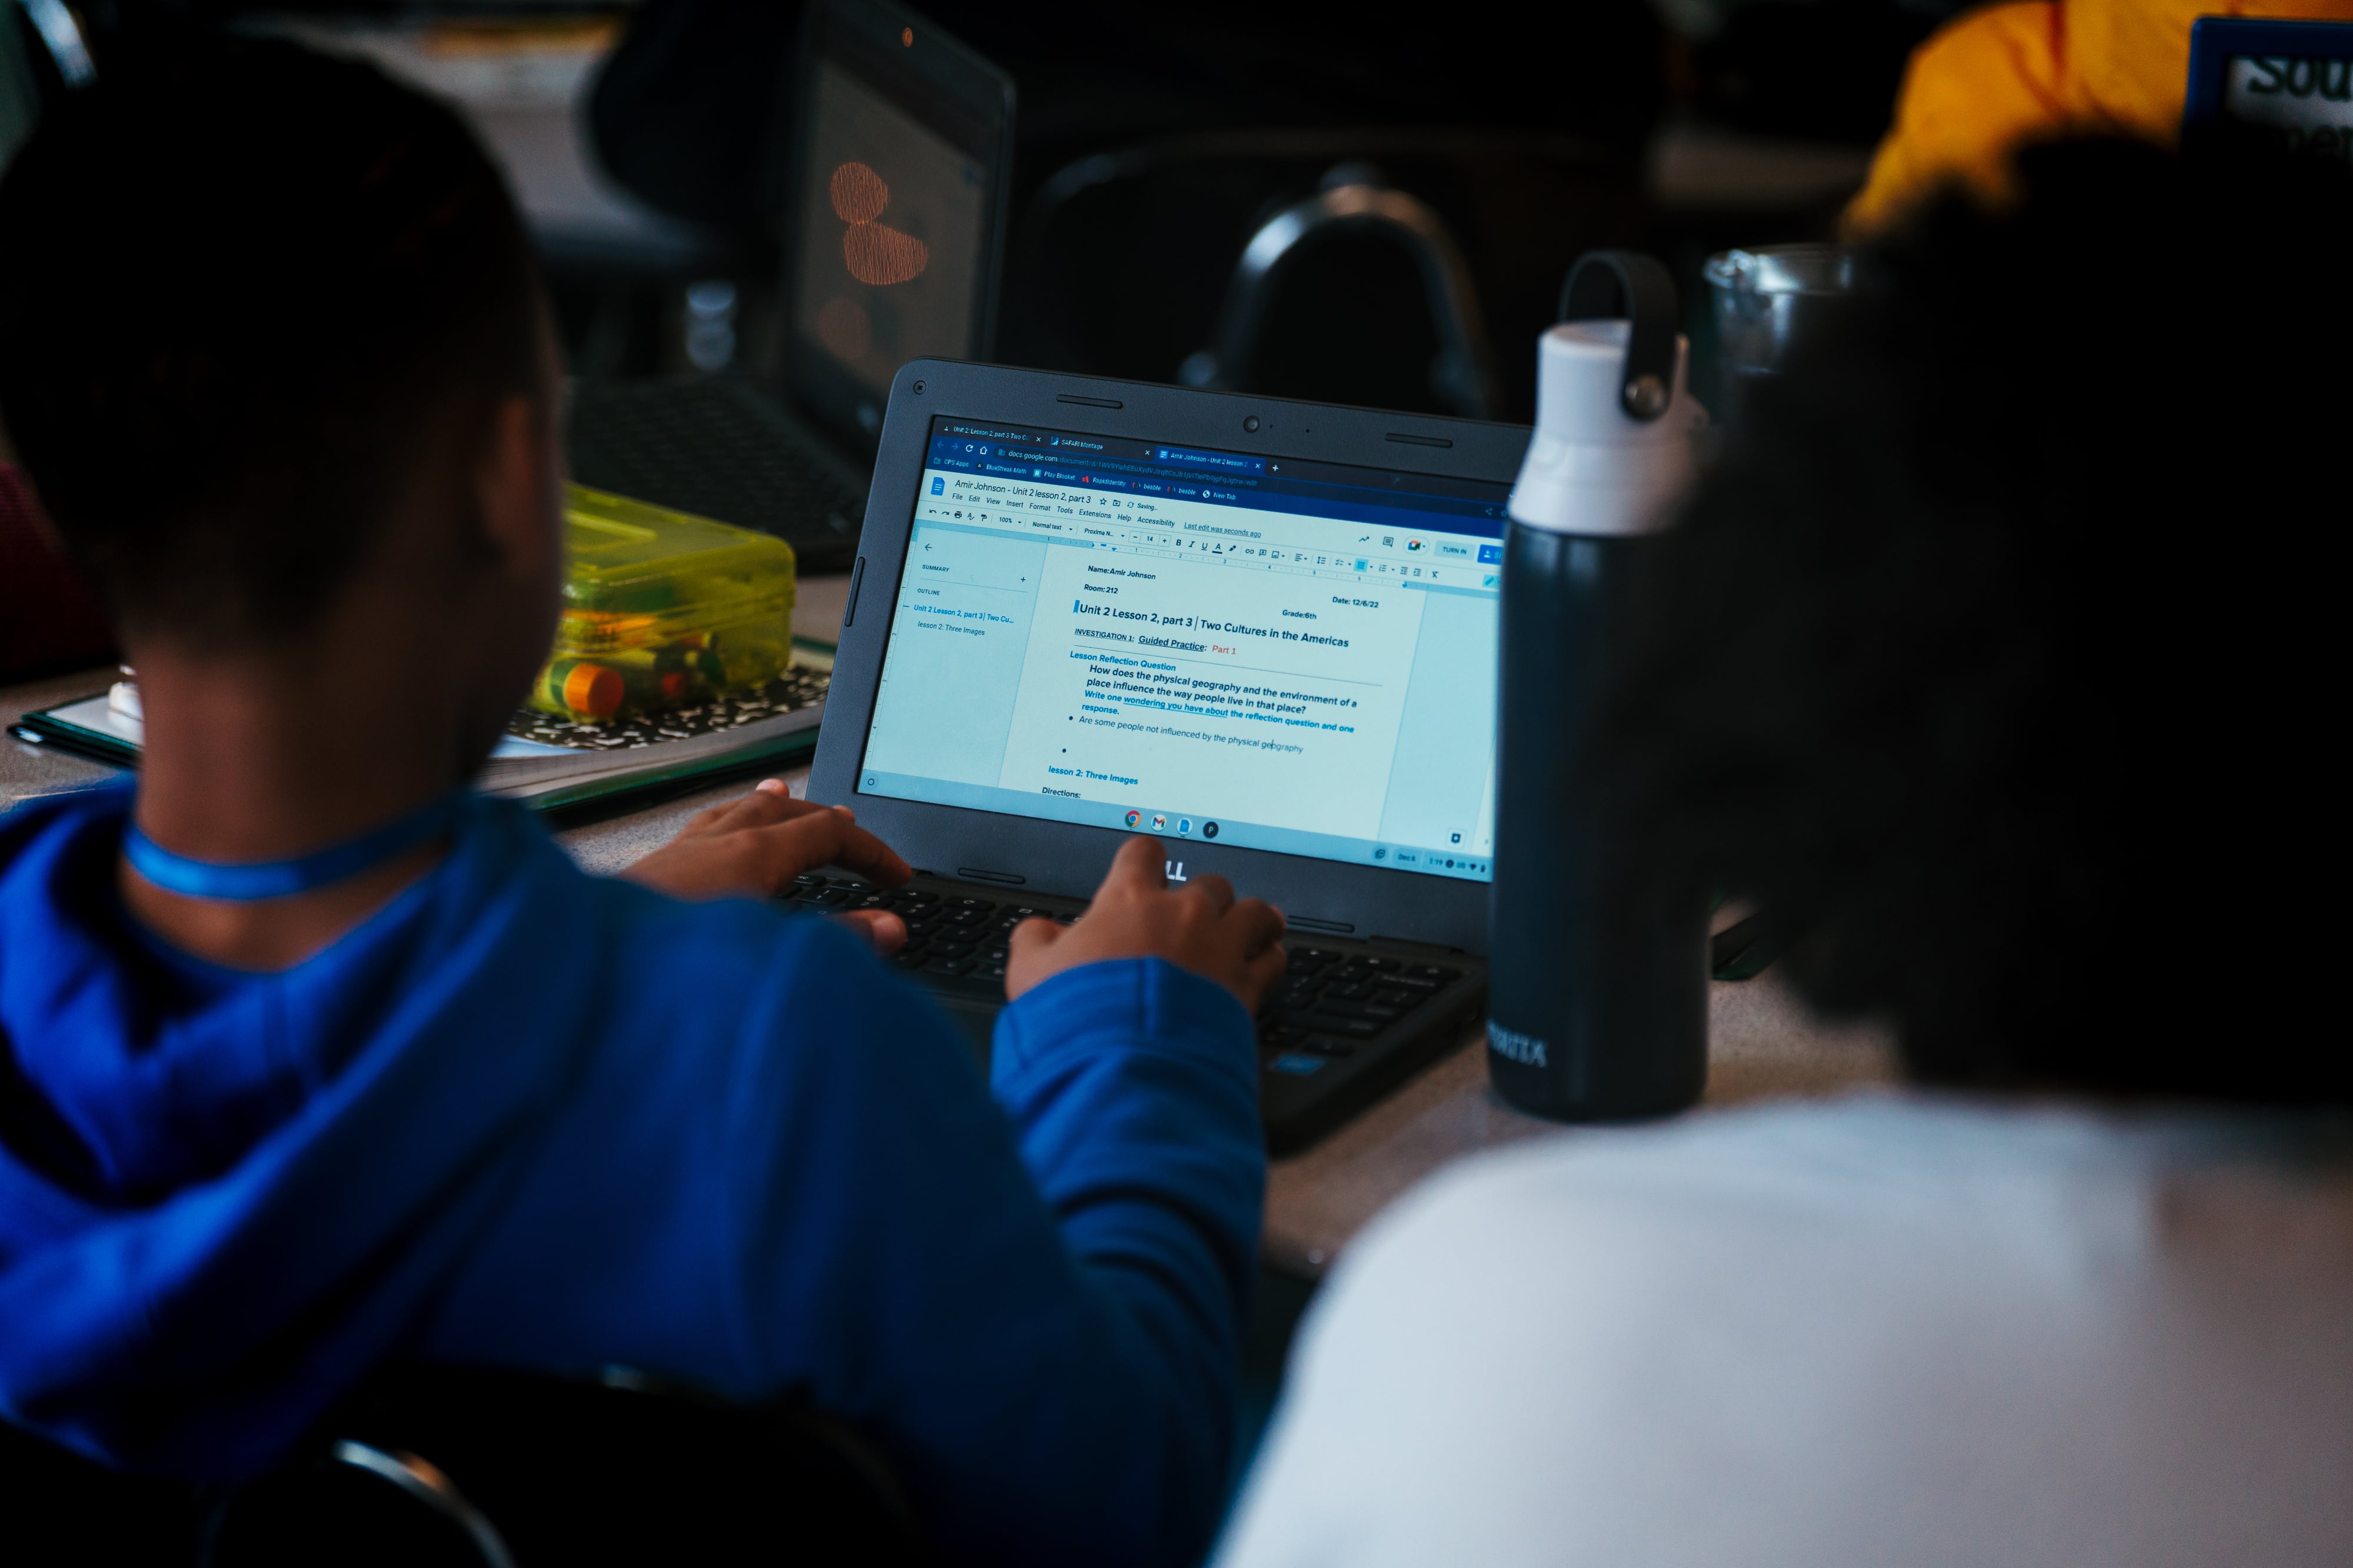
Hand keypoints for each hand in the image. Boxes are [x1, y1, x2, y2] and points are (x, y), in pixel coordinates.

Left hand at [624, 780, 912, 953]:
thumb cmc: (675, 970)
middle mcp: (715, 842)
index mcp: (753, 854)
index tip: (897, 878)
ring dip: (771, 810)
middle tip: (855, 835)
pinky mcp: (647, 873)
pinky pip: (698, 830)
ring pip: (735, 812)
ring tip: (785, 797)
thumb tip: (890, 929)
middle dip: (824, 821)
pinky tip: (712, 833)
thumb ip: (836, 943)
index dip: (872, 851)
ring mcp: (678, 853)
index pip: (829, 832)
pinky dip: (723, 823)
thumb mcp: (773, 955)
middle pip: (784, 811)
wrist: (585, 974)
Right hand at [1006, 835, 1286, 1010]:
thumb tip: (1037, 931)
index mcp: (1129, 902)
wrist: (1125, 1062)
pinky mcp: (1245, 987)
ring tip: (1250, 927)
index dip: (1146, 858)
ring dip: (1249, 919)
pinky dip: (1270, 957)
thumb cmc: (1078, 1017)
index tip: (1149, 864)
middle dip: (1205, 896)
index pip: (1143, 854)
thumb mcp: (1032, 974)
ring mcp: (1219, 948)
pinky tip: (1266, 962)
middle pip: (1209, 883)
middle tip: (1198, 914)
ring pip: (1252, 912)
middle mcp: (1181, 915)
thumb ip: (1035, 942)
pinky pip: (1272, 959)